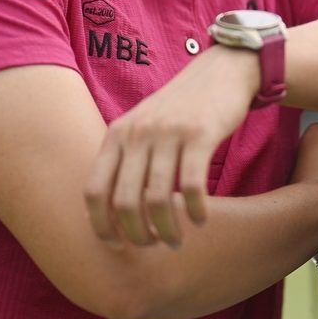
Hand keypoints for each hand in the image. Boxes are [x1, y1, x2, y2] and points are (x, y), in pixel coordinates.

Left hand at [84, 46, 258, 247]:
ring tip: (177, 241)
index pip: (95, 191)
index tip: (117, 247)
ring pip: (158, 199)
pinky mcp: (201, 133)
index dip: (102, 227)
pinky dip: (196, 210)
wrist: (222, 71)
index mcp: (117, 134)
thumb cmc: (181, 109)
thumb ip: (123, 159)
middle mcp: (138, 133)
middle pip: (125, 201)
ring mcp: (168, 132)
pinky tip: (202, 220)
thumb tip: (104, 211)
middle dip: (137, 235)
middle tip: (153, 247)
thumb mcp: (142, 126)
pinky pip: (192, 185)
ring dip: (168, 230)